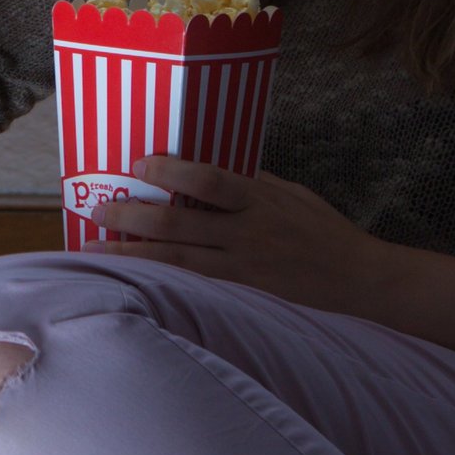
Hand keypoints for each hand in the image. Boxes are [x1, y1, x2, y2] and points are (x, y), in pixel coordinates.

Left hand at [90, 155, 454, 353]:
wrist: (361, 281)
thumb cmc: (326, 233)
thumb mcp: (293, 196)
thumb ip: (253, 183)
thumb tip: (212, 167)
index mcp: (260, 200)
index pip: (211, 180)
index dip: (174, 170)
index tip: (141, 162)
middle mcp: (247, 233)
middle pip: (179, 221)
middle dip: (133, 213)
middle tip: (97, 205)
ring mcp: (241, 266)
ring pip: (176, 258)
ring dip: (131, 251)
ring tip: (93, 244)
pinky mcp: (241, 292)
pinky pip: (191, 284)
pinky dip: (158, 278)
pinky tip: (131, 275)